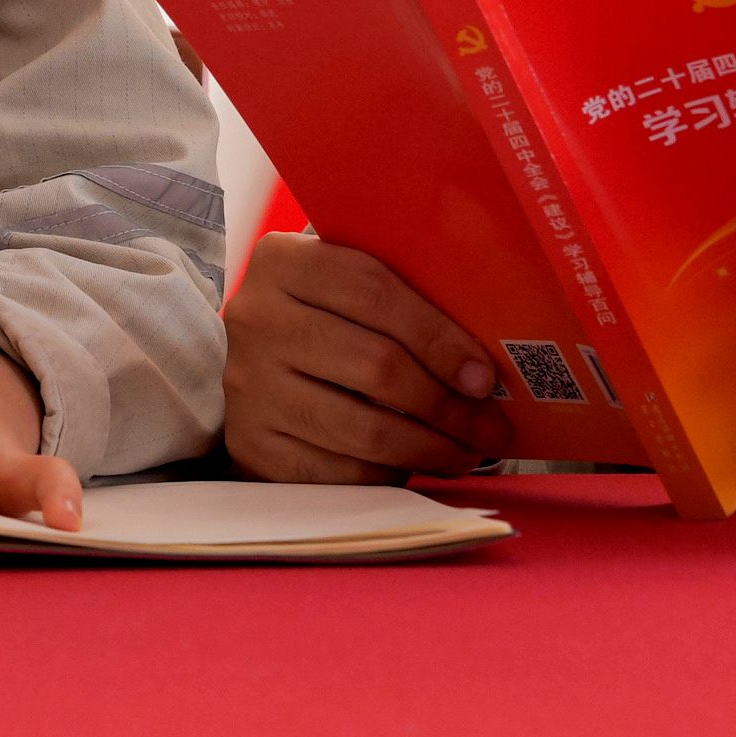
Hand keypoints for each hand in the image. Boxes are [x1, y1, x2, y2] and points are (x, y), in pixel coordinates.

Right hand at [222, 232, 511, 482]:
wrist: (245, 356)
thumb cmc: (322, 311)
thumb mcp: (344, 277)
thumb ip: (400, 289)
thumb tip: (483, 350)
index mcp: (283, 262)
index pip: (374, 293)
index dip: (439, 338)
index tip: (484, 376)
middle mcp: (256, 320)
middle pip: (375, 367)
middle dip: (447, 404)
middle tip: (490, 426)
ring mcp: (248, 387)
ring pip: (363, 430)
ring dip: (429, 447)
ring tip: (466, 452)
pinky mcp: (251, 444)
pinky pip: (338, 473)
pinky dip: (389, 474)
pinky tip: (416, 466)